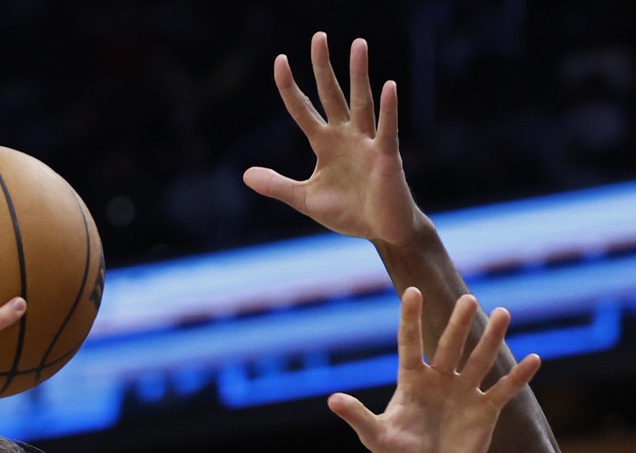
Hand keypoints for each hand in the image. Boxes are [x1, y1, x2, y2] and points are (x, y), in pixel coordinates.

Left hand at [243, 33, 418, 246]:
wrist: (384, 232)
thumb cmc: (350, 213)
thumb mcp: (305, 199)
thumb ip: (277, 186)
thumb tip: (245, 175)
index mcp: (325, 144)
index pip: (303, 109)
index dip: (289, 87)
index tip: (279, 61)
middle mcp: (346, 136)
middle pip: (332, 94)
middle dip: (323, 67)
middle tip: (318, 37)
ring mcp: (367, 143)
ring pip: (362, 102)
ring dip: (359, 74)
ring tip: (358, 45)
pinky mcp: (386, 156)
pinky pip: (387, 129)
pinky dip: (389, 109)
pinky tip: (390, 86)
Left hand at [329, 288, 540, 452]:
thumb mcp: (377, 438)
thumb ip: (359, 417)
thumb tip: (332, 400)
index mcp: (412, 380)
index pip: (410, 343)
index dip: (410, 319)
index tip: (411, 291)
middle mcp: (440, 380)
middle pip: (450, 346)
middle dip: (458, 324)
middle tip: (468, 299)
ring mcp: (464, 393)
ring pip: (479, 361)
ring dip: (491, 339)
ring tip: (503, 314)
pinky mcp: (485, 411)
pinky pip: (503, 390)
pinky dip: (518, 377)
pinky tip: (534, 359)